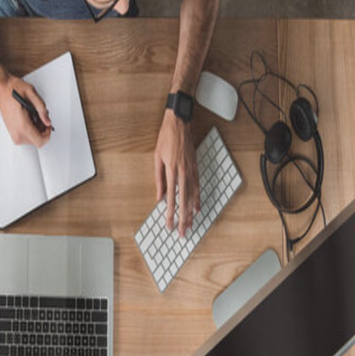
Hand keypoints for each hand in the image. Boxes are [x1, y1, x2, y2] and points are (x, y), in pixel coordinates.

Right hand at [0, 74, 51, 147]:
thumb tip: (47, 121)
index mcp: (22, 125)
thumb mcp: (31, 94)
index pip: (40, 141)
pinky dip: (31, 128)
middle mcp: (17, 132)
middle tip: (41, 117)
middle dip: (42, 130)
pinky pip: (26, 136)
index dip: (48, 134)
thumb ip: (42, 109)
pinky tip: (29, 117)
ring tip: (34, 115)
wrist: (0, 90)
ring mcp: (13, 133)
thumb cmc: (12, 90)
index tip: (48, 125)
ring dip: (37, 128)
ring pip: (32, 139)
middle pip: (37, 141)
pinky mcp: (12, 132)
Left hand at [154, 110, 199, 236]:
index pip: (171, 197)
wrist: (179, 123)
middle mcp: (183, 172)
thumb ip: (158, 178)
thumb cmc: (166, 139)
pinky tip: (196, 208)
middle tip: (182, 232)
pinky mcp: (196, 167)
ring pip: (192, 196)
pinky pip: (198, 186)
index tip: (169, 224)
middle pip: (183, 201)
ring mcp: (192, 170)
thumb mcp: (157, 157)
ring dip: (191, 212)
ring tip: (190, 225)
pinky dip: (197, 198)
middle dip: (182, 218)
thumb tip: (159, 196)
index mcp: (172, 170)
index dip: (170, 213)